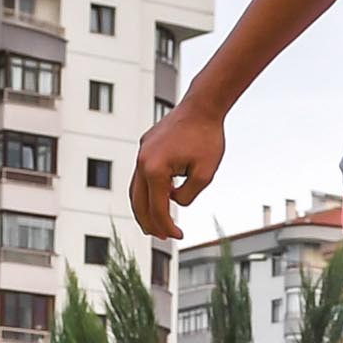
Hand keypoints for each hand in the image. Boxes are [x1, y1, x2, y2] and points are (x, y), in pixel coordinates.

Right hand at [131, 103, 223, 239]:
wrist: (203, 106)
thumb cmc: (207, 137)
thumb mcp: (205, 174)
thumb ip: (188, 195)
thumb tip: (173, 201)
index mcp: (155, 170)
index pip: (157, 208)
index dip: (167, 227)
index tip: (179, 235)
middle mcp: (142, 162)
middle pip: (138, 203)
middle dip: (149, 223)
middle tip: (162, 236)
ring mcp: (141, 152)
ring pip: (135, 189)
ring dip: (143, 208)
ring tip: (153, 223)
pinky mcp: (145, 146)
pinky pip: (141, 174)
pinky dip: (146, 189)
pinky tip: (159, 196)